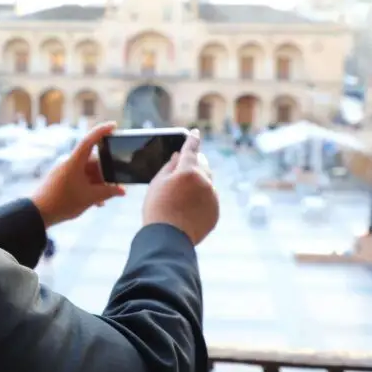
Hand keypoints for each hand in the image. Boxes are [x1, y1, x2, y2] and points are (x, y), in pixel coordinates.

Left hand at [31, 122, 125, 226]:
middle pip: (93, 161)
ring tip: (103, 200)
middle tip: (115, 185)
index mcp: (74, 161)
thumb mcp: (90, 198)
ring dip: (97, 184)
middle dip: (105, 174)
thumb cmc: (62, 202)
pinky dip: (88, 187)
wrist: (38, 213)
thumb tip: (122, 191)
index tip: (114, 125)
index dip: (102, 130)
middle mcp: (69, 162)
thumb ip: (108, 192)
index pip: (90, 140)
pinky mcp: (61, 179)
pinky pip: (80, 178)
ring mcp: (64, 170)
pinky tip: (94, 202)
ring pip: (87, 172)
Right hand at [142, 129, 218, 244]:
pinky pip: (209, 199)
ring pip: (206, 183)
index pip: (191, 149)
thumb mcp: (157, 183)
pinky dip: (201, 200)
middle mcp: (205, 181)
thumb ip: (169, 166)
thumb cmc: (157, 209)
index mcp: (188, 171)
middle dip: (194, 165)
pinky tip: (187, 210)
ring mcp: (212, 197)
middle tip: (182, 171)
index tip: (195, 132)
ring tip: (180, 199)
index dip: (192, 139)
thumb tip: (177, 157)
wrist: (168, 239)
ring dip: (197, 184)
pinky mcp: (215, 211)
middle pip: (202, 165)